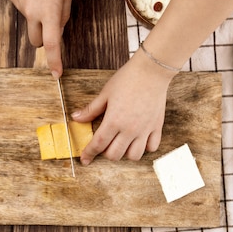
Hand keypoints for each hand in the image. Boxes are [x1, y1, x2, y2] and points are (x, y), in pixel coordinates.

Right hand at [8, 0, 71, 77]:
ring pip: (29, 24)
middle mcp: (33, 12)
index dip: (55, 61)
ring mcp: (20, 6)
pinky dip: (29, 5)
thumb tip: (57, 32)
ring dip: (36, 19)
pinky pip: (23, 10)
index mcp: (50, 12)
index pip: (52, 44)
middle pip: (36, 42)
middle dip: (43, 39)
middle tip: (50, 25)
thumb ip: (63, 17)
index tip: (57, 74)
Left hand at [74, 50, 176, 164]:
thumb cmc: (127, 79)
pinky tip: (139, 139)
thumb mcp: (105, 94)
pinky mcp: (156, 127)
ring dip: (125, 153)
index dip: (89, 154)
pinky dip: (144, 147)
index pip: (98, 144)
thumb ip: (91, 109)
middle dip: (106, 153)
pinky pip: (151, 147)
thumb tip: (76, 118)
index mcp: (114, 121)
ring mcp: (144, 130)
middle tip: (105, 144)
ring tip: (122, 143)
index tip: (85, 159)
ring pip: (134, 156)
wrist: (151, 71)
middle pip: (114, 155)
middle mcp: (129, 129)